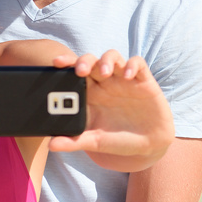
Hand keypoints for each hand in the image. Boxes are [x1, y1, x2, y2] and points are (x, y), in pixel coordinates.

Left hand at [49, 51, 174, 159]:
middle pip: (91, 61)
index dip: (66, 63)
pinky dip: (132, 65)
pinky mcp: (143, 81)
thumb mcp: (96, 142)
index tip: (56, 63)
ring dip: (106, 60)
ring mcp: (124, 80)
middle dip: (84, 60)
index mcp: (90, 94)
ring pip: (112, 57)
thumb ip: (74, 142)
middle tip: (80, 71)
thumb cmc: (119, 141)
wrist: (149, 144)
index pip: (74, 73)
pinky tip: (128, 76)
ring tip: (105, 73)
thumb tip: (51, 145)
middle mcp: (105, 84)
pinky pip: (137, 63)